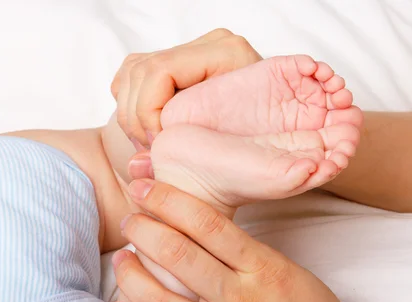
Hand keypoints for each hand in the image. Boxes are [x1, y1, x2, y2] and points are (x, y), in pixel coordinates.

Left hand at [108, 180, 411, 301]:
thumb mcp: (295, 276)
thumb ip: (252, 256)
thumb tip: (204, 233)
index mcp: (266, 271)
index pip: (207, 224)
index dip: (168, 200)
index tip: (145, 188)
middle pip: (176, 255)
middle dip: (142, 228)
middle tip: (130, 218)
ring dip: (130, 275)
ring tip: (123, 259)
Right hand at [111, 28, 261, 149]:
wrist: (282, 122)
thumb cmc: (267, 132)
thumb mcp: (245, 133)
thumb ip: (204, 129)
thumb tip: (155, 146)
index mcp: (225, 53)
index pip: (160, 70)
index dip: (148, 110)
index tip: (157, 142)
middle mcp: (208, 44)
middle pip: (141, 70)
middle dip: (136, 116)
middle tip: (149, 148)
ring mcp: (191, 50)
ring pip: (132, 71)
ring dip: (129, 111)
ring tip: (147, 142)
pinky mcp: (179, 61)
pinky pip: (134, 72)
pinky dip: (129, 100)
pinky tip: (145, 127)